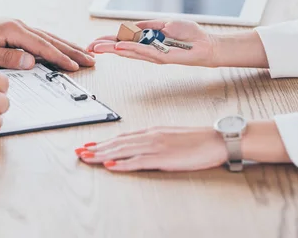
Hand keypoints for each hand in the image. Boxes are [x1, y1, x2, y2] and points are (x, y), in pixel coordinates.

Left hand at [0, 15, 94, 70]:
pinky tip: (63, 48)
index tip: (74, 66)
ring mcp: (20, 27)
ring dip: (67, 46)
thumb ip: (7, 58)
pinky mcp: (17, 30)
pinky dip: (56, 43)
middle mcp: (20, 26)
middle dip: (72, 51)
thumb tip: (31, 62)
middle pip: (52, 40)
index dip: (59, 58)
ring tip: (85, 54)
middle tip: (91, 60)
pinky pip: (42, 37)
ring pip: (49, 37)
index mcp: (14, 30)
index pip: (42, 47)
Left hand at [75, 121, 289, 171]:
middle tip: (80, 152)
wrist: (217, 139)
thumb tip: (141, 146)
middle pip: (118, 142)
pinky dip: (122, 164)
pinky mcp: (163, 158)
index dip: (104, 141)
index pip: (123, 136)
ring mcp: (156, 146)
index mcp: (152, 131)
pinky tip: (110, 165)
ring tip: (87, 157)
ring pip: (122, 150)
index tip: (90, 144)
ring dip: (102, 155)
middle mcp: (150, 136)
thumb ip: (155, 140)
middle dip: (96, 148)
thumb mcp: (172, 136)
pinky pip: (138, 161)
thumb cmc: (198, 140)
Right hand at [87, 20, 217, 66]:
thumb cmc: (189, 34)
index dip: (108, 40)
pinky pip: (144, 52)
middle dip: (105, 47)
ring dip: (113, 49)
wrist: (206, 44)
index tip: (94, 43)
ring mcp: (154, 54)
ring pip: (129, 51)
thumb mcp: (164, 24)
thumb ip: (147, 26)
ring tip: (98, 47)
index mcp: (146, 39)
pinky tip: (119, 47)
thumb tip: (130, 27)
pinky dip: (131, 49)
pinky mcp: (162, 58)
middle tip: (90, 48)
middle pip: (122, 47)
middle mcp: (148, 48)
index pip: (123, 39)